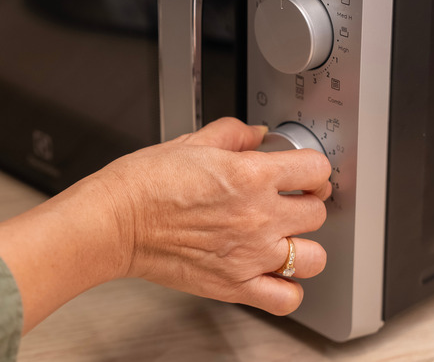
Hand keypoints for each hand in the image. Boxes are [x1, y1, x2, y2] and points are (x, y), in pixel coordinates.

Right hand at [92, 118, 331, 315]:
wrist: (116, 220)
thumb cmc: (145, 183)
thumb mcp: (192, 142)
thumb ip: (234, 134)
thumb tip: (257, 134)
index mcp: (251, 175)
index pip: (316, 169)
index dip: (311, 168)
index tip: (303, 172)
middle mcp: (258, 216)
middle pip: (317, 212)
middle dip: (306, 203)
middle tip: (289, 202)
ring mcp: (250, 255)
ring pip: (314, 257)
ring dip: (303, 246)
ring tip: (284, 239)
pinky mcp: (233, 286)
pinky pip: (287, 298)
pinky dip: (288, 289)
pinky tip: (273, 273)